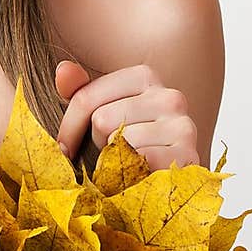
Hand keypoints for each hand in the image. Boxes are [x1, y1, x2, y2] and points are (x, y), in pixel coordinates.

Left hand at [54, 60, 198, 170]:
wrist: (163, 180)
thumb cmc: (124, 143)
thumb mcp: (98, 114)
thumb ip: (78, 92)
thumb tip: (63, 70)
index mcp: (145, 77)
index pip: (86, 98)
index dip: (69, 127)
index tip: (65, 146)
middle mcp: (169, 96)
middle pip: (102, 119)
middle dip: (96, 144)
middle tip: (108, 154)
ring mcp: (183, 125)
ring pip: (120, 142)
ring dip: (113, 161)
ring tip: (124, 164)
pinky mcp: (188, 156)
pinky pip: (140, 161)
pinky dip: (130, 175)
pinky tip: (136, 177)